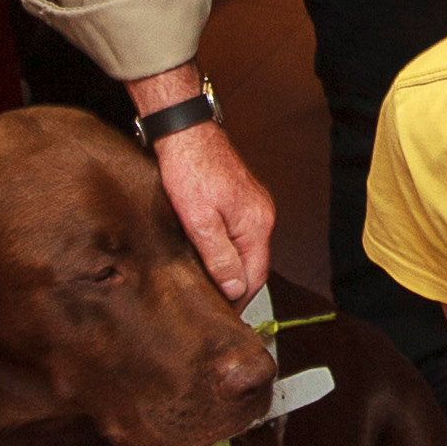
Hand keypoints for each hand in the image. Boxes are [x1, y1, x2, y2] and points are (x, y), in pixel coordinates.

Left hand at [153, 116, 275, 301]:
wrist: (184, 130)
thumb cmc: (189, 169)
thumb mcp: (198, 221)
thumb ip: (219, 257)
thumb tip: (235, 289)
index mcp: (256, 225)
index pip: (255, 277)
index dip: (239, 300)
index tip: (223, 315)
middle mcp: (262, 215)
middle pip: (254, 264)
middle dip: (236, 286)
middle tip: (214, 305)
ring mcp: (253, 204)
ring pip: (246, 248)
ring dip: (231, 267)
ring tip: (208, 284)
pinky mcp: (241, 197)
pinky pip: (240, 233)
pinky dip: (228, 249)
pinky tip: (210, 254)